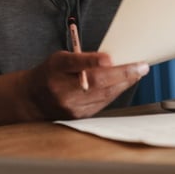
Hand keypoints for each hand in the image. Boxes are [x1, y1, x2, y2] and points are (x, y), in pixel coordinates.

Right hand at [21, 51, 149, 119]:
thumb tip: (110, 60)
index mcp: (56, 68)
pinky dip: (115, 92)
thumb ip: (81, 58)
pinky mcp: (78, 116)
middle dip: (122, 74)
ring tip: (138, 73)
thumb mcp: (60, 58)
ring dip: (124, 83)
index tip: (109, 58)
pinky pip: (102, 103)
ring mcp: (70, 105)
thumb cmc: (51, 74)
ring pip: (103, 94)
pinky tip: (124, 84)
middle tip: (141, 67)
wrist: (33, 99)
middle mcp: (62, 88)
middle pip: (95, 82)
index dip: (92, 61)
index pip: (75, 63)